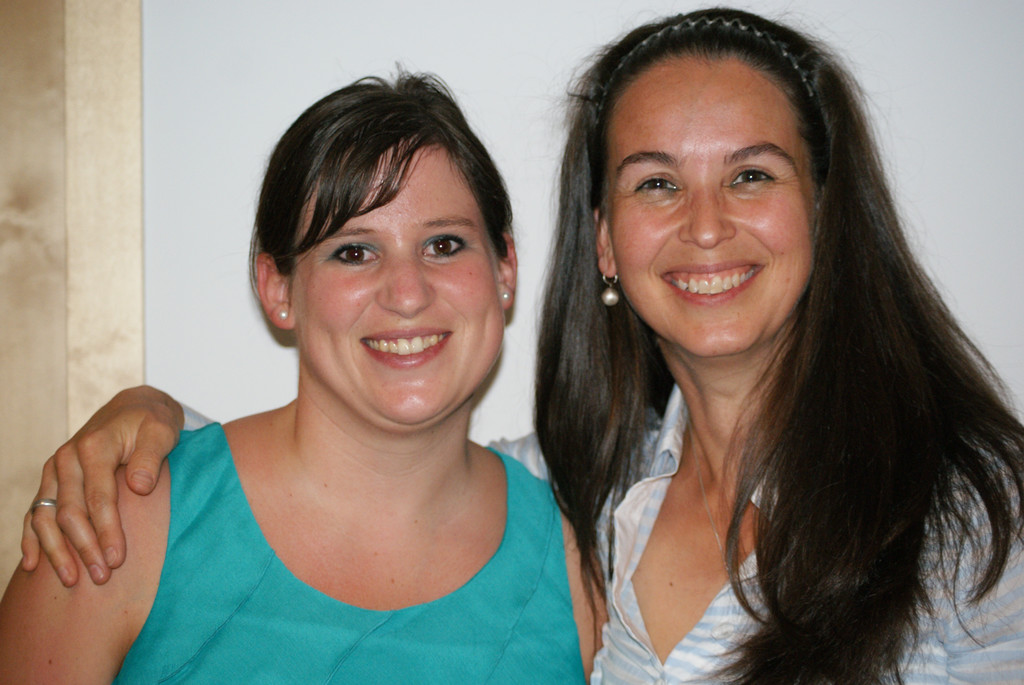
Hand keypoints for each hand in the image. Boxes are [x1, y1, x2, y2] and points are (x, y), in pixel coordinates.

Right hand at [21, 386, 183, 585]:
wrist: (134, 408)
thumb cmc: (151, 422)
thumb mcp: (161, 430)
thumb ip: (151, 456)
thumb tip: (139, 487)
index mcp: (94, 447)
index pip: (99, 498)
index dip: (107, 531)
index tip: (117, 559)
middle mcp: (67, 459)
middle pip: (70, 513)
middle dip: (84, 548)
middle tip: (102, 578)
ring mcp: (56, 471)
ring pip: (46, 516)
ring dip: (57, 551)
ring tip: (72, 580)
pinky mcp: (52, 480)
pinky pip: (35, 512)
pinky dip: (31, 539)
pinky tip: (33, 565)